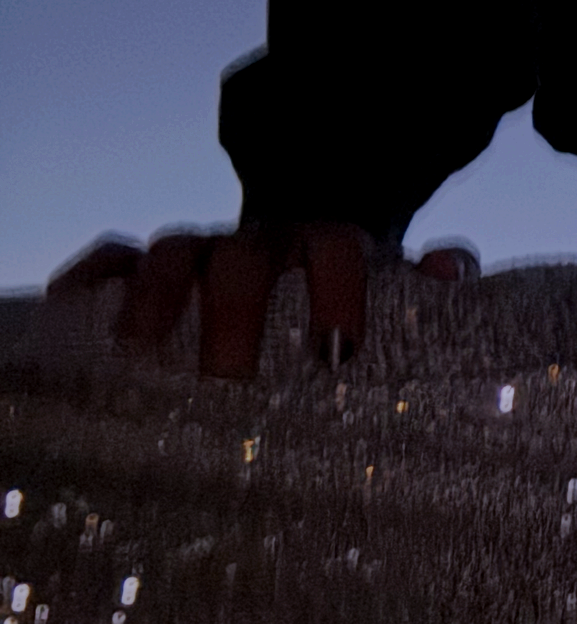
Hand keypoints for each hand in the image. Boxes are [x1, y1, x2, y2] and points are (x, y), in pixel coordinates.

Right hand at [45, 221, 397, 379]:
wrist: (300, 261)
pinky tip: (75, 309)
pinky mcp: (148, 267)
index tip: (338, 351)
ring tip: (140, 351)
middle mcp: (261, 241)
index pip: (336, 249)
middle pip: (243, 259)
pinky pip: (112, 258)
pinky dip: (92, 278)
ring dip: (154, 296)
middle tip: (231, 382)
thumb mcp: (396, 297)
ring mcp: (201, 251)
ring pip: (172, 253)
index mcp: (327, 244)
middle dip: (236, 315)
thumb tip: (453, 271)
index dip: (338, 291)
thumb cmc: (350, 300)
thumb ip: (430, 290)